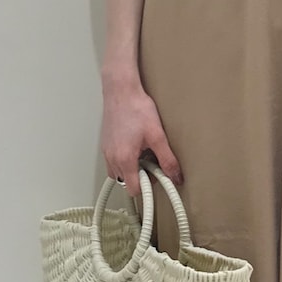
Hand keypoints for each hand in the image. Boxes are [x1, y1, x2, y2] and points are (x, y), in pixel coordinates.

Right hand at [100, 78, 182, 198]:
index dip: (148, 187)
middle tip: (153, 162)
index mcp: (124, 159)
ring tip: (144, 153)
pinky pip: (114, 162)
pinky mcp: (106, 145)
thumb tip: (175, 175)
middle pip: (126, 183)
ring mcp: (107, 152)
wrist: (121, 91)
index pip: (134, 189)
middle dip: (141, 177)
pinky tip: (136, 146)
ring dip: (132, 169)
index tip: (158, 179)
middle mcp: (112, 158)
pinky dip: (125, 160)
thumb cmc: (136, 108)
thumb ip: (167, 160)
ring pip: (119, 173)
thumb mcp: (157, 136)